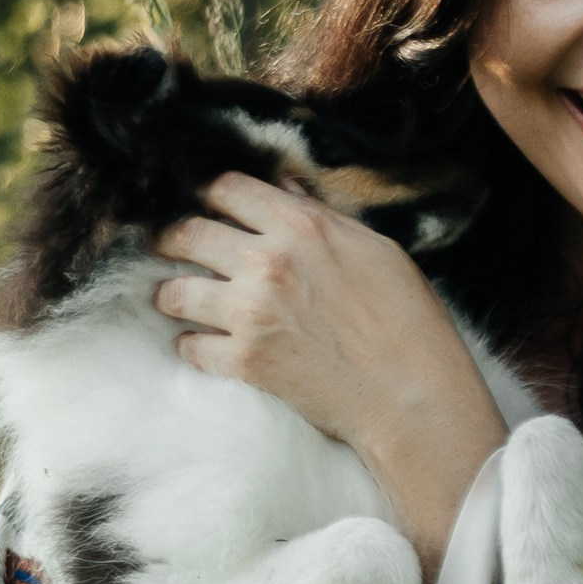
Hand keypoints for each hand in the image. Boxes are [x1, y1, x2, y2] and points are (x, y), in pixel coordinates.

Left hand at [153, 174, 506, 577]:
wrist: (410, 396)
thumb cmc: (406, 319)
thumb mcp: (375, 248)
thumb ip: (322, 216)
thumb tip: (285, 190)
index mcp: (301, 225)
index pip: (226, 187)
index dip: (211, 194)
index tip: (209, 207)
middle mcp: (267, 262)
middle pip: (187, 233)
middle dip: (174, 239)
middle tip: (172, 248)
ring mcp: (251, 314)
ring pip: (175, 291)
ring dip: (173, 295)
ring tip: (178, 300)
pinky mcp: (244, 362)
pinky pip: (189, 347)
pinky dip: (192, 347)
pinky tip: (202, 345)